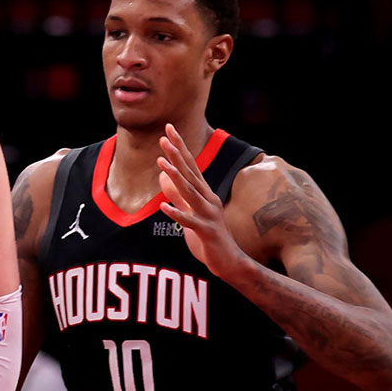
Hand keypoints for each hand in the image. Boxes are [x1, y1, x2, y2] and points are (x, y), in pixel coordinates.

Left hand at [157, 124, 252, 280]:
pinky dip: (177, 214)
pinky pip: (189, 222)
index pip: (190, 165)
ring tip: (162, 162)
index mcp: (204, 193)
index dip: (179, 147)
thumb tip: (164, 177)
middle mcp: (208, 199)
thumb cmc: (209, 237)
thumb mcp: (191, 212)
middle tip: (164, 137)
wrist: (229, 262)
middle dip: (177, 154)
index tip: (168, 129)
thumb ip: (178, 195)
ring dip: (176, 178)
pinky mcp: (206, 232)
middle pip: (190, 173)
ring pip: (190, 193)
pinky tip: (163, 206)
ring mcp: (208, 215)